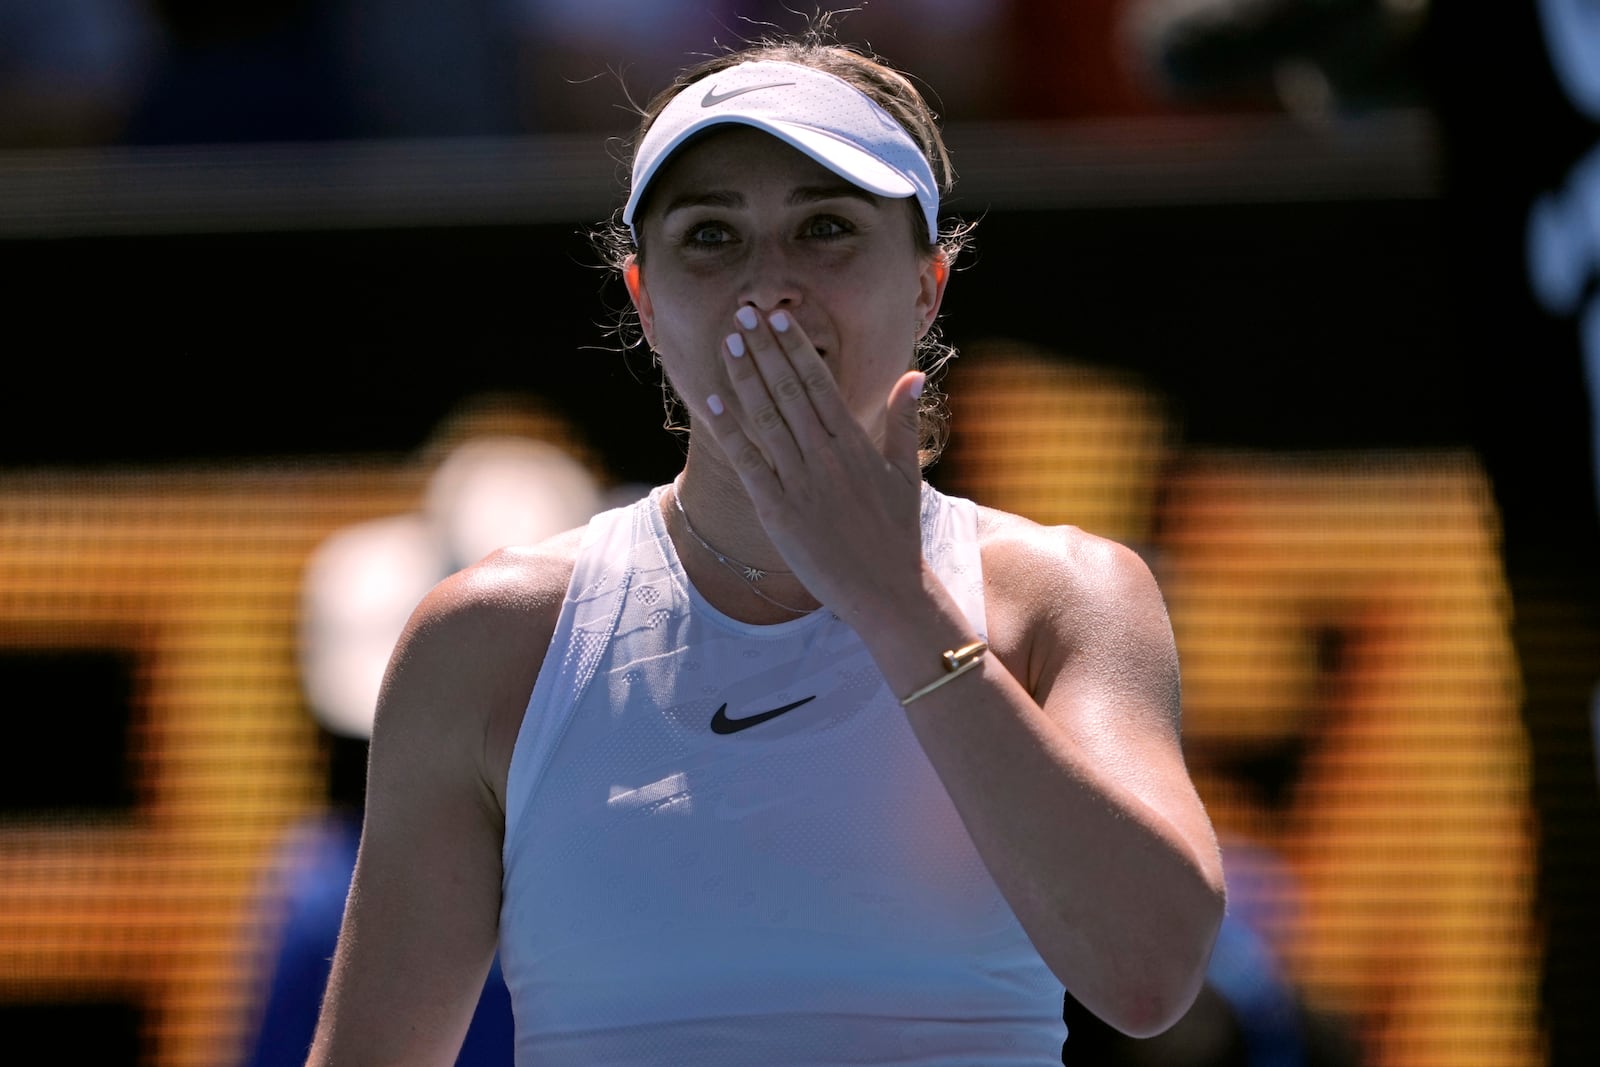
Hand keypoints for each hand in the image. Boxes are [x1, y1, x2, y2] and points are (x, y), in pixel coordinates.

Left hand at [701, 305, 926, 617]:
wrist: (887, 590)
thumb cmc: (897, 533)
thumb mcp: (907, 473)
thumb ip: (905, 421)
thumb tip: (914, 375)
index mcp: (855, 443)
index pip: (819, 383)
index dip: (795, 348)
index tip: (778, 318)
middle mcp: (825, 456)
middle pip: (788, 391)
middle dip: (764, 350)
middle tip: (743, 314)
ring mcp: (800, 482)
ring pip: (766, 418)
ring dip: (744, 377)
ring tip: (728, 342)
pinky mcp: (778, 511)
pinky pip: (748, 462)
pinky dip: (729, 430)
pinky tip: (711, 402)